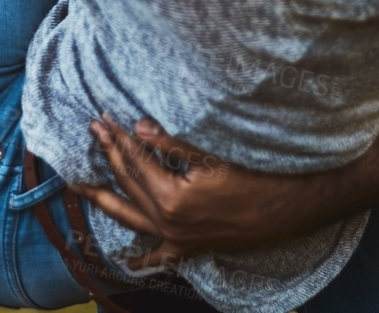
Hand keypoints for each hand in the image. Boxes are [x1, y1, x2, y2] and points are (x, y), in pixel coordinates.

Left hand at [73, 117, 326, 267]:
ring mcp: (180, 239)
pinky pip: (160, 256)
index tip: (101, 118)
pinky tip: (127, 261)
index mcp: (172, 199)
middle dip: (108, 156)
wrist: (296, 208)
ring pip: (132, 220)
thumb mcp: (216, 154)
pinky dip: (142, 258)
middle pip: (129, 185)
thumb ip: (173, 142)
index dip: (117, 137)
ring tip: (82, 186)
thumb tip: (138, 127)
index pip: (134, 161)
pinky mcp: (193, 247)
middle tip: (92, 132)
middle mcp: (170, 224)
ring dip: (107, 200)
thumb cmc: (260, 176)